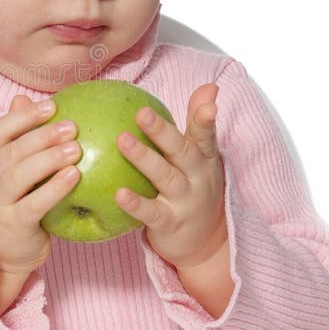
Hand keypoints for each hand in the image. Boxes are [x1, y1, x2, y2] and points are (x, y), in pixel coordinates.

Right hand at [0, 94, 80, 276]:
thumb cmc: (9, 202)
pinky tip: (74, 175)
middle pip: (12, 151)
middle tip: (72, 127)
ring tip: (76, 148)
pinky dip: (54, 188)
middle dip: (42, 136)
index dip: (24, 117)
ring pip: (20, 175)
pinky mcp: (12, 225)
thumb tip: (22, 98)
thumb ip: (14, 137)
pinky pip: (34, 203)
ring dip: (49, 159)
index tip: (52, 106)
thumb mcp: (6, 170)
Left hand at [115, 83, 225, 269]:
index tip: (209, 103)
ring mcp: (184, 201)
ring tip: (122, 141)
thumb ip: (200, 124)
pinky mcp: (170, 223)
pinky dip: (136, 204)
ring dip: (144, 158)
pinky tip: (118, 194)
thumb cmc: (196, 188)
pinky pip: (151, 212)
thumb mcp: (203, 157)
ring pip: (164, 177)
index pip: (205, 135)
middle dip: (162, 132)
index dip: (206, 119)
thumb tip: (210, 86)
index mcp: (203, 158)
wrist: (207, 243)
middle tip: (141, 113)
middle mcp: (197, 177)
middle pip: (181, 151)